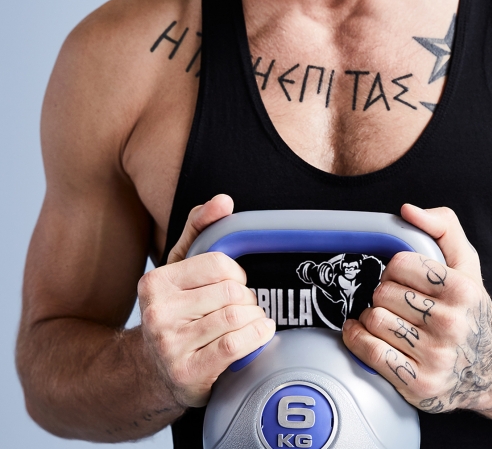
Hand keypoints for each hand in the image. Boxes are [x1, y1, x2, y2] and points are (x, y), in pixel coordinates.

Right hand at [138, 195, 274, 407]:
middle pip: (230, 292)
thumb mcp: (180, 267)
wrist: (151, 372)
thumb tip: (222, 201)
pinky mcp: (187, 373)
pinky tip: (258, 333)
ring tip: (250, 320)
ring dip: (254, 318)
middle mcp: (157, 312)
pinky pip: (235, 344)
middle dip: (247, 298)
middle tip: (243, 306)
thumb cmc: (175, 312)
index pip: (218, 263)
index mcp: (155, 282)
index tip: (235, 283)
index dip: (236, 273)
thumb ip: (199, 228)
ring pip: (235, 317)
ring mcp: (169, 345)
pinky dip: (257, 335)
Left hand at [342, 204, 491, 413]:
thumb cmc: (468, 308)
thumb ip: (442, 225)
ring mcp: (435, 357)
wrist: (488, 367)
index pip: (400, 264)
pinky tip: (362, 331)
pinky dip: (356, 338)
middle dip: (383, 293)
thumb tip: (407, 211)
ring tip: (386, 318)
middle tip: (394, 301)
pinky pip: (370, 351)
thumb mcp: (466, 262)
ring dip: (371, 316)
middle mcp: (451, 324)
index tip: (401, 277)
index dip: (394, 268)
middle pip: (383, 293)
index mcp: (462, 289)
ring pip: (374, 319)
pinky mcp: (418, 383)